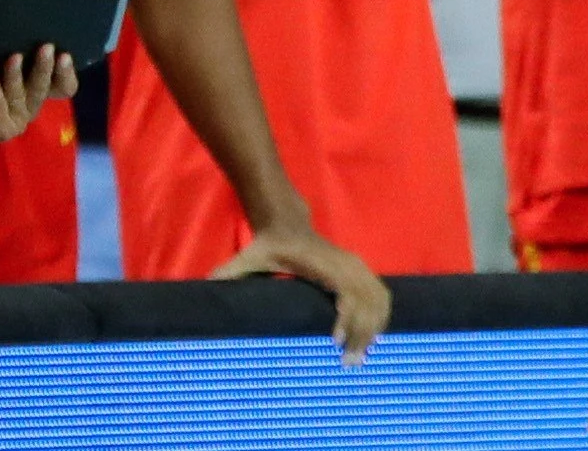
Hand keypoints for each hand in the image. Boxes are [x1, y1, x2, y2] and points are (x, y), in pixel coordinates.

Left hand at [0, 44, 77, 142]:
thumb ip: (11, 52)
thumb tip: (21, 20)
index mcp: (35, 92)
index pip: (64, 86)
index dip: (66, 73)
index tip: (64, 54)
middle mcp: (30, 107)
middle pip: (44, 88)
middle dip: (45, 67)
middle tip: (46, 47)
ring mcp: (16, 121)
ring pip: (21, 95)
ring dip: (17, 75)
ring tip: (13, 57)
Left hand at [212, 222, 391, 366]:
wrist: (288, 223)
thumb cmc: (268, 245)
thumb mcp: (247, 257)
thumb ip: (228, 273)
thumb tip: (206, 290)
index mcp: (322, 263)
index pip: (345, 291)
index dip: (346, 317)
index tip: (336, 342)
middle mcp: (345, 263)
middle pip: (366, 300)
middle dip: (362, 333)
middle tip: (349, 364)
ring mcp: (357, 265)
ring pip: (377, 299)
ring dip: (374, 328)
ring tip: (361, 357)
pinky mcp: (361, 270)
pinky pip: (380, 295)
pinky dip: (381, 316)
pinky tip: (376, 338)